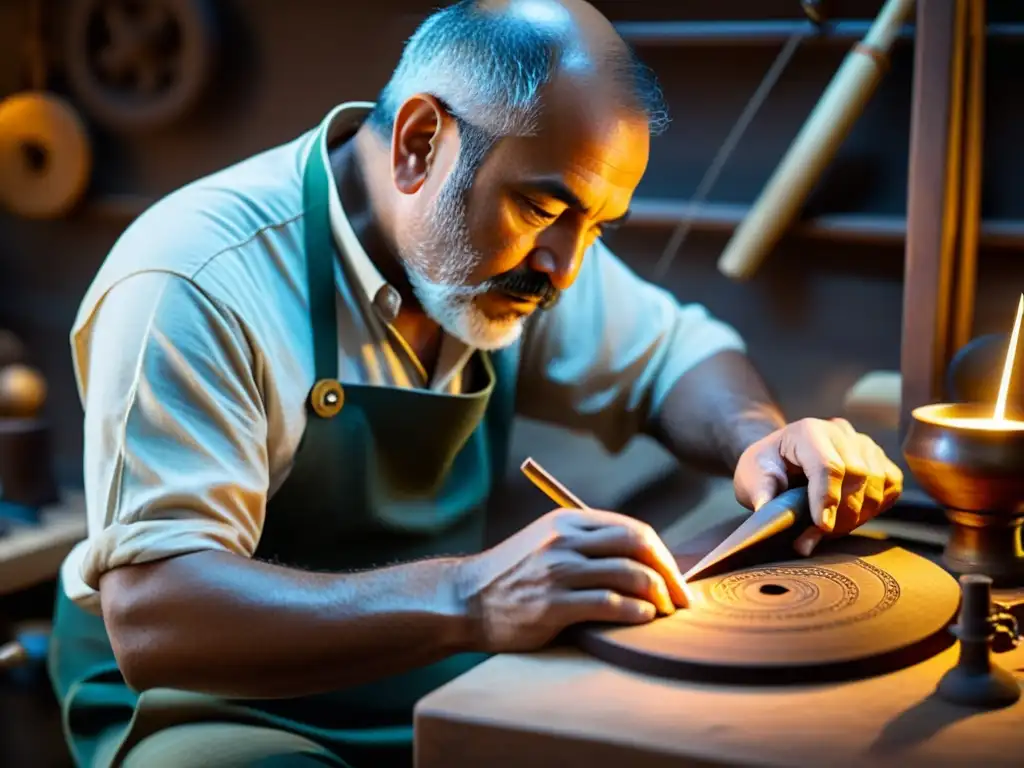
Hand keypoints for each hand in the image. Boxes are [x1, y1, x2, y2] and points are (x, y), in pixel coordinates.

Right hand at [456, 508, 688, 652]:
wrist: (466, 600)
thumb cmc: (513, 575)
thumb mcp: (546, 542)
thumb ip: (586, 544)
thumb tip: (642, 561)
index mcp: (566, 520)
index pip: (631, 528)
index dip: (661, 553)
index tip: (674, 575)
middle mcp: (565, 540)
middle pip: (638, 545)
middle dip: (669, 572)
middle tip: (682, 597)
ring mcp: (558, 571)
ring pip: (629, 573)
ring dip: (658, 594)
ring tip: (666, 611)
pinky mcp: (553, 604)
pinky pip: (609, 604)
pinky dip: (636, 611)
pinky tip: (644, 618)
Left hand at [733, 417, 903, 555]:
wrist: (779, 460)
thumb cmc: (766, 468)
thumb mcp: (753, 477)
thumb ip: (762, 493)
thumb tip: (767, 510)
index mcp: (808, 430)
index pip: (829, 465)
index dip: (828, 499)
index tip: (821, 526)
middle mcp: (840, 432)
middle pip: (858, 475)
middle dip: (842, 513)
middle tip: (818, 536)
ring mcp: (863, 444)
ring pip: (878, 483)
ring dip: (857, 515)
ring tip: (829, 529)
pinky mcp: (878, 459)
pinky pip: (891, 486)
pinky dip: (875, 507)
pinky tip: (850, 516)